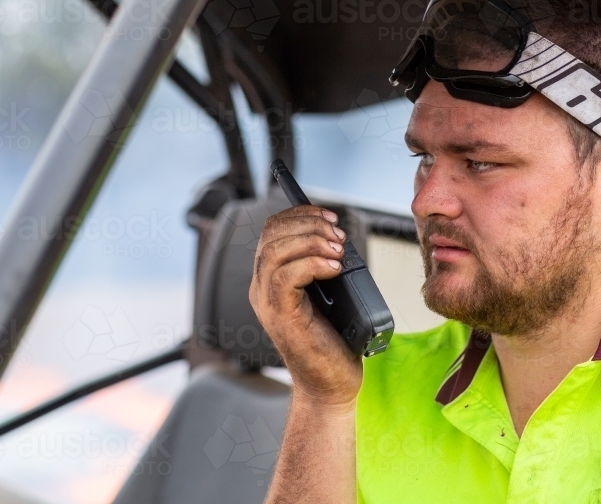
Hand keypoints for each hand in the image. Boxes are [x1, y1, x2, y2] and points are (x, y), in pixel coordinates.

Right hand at [250, 205, 362, 407]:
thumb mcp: (330, 293)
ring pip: (275, 252)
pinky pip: (285, 276)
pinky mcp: (280, 317)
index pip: (272, 230)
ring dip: (312, 242)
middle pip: (271, 235)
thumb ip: (324, 265)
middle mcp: (262, 289)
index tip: (330, 217)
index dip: (300, 215)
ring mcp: (267, 303)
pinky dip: (312, 263)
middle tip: (338, 235)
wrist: (331, 385)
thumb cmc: (333, 343)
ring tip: (338, 251)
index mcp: (270, 279)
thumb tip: (338, 238)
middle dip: (309, 225)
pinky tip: (334, 268)